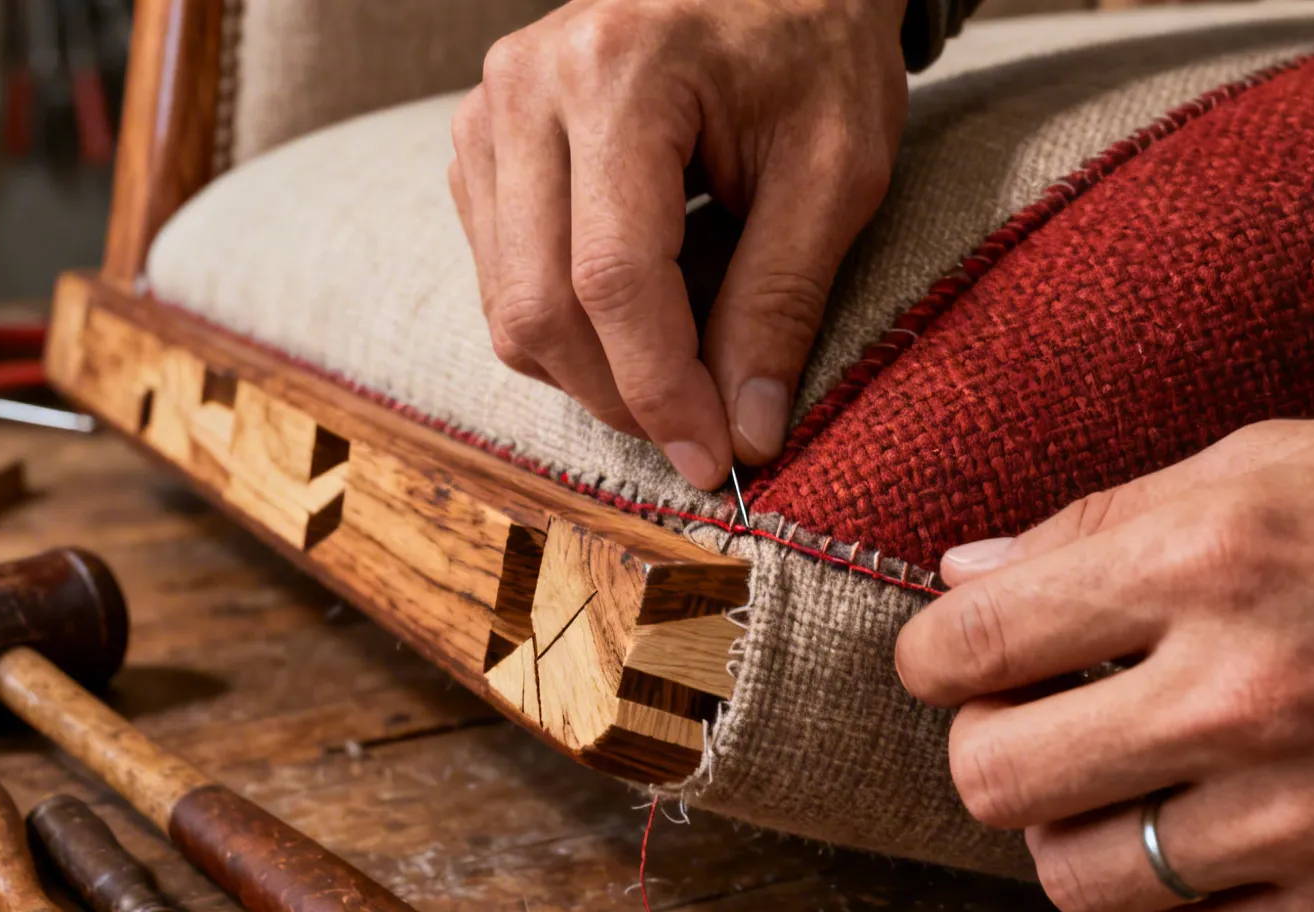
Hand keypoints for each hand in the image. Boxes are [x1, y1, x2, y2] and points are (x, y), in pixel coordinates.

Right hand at [449, 0, 909, 488]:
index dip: (659, 388)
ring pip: (507, 304)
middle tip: (699, 437)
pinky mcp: (480, 140)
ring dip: (588, 371)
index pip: (612, 277)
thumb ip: (782, 302)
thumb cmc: (815, 52)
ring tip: (676, 375)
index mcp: (618, 73)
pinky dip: (561, 327)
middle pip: (540, 303)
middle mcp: (527, 86)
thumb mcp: (834, 171)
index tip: (712, 458)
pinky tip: (631, 318)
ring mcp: (488, 110)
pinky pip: (497, 276)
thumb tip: (746, 434)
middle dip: (620, 397)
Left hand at [895, 416, 1313, 911]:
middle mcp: (1247, 693)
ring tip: (1124, 784)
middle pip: (996, 779)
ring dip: (1075, 833)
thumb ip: (1098, 522)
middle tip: (1033, 722)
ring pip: (1076, 878)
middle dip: (989, 747)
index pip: (970, 645)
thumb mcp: (1268, 462)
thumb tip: (963, 579)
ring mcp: (1310, 813)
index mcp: (1207, 561)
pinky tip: (1199, 846)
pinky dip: (1167, 910)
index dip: (931, 659)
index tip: (949, 662)